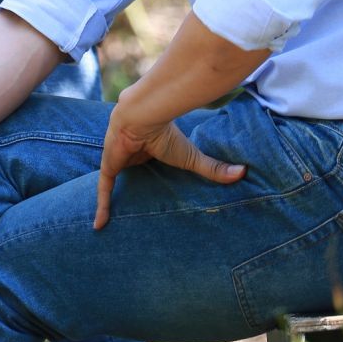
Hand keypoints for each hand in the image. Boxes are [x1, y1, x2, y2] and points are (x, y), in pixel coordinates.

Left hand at [94, 99, 245, 230]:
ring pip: (113, 178)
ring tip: (107, 217)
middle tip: (127, 203)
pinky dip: (101, 206)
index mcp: (150, 148)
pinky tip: (97, 227)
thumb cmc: (168, 135)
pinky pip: (103, 188)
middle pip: (128, 168)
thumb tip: (244, 173)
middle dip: (125, 176)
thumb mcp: (191, 157)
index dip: (146, 166)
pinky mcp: (109, 165)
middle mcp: (132, 152)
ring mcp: (118, 158)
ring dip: (109, 194)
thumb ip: (213, 168)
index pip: (146, 160)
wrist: (144, 115)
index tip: (149, 176)